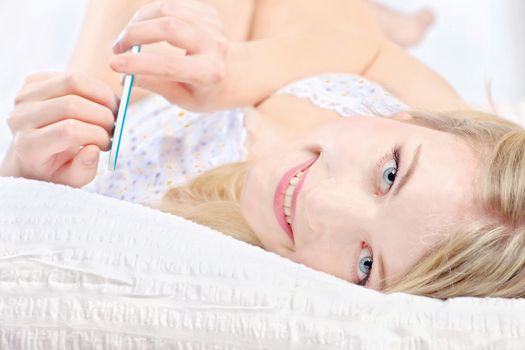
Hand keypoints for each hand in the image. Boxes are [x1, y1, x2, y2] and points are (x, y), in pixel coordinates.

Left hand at [2, 72, 116, 186]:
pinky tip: (101, 103)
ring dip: (104, 96)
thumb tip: (93, 149)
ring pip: (74, 82)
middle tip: (114, 128)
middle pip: (73, 105)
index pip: (69, 132)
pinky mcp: (32, 81)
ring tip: (113, 111)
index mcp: (28, 146)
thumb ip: (83, 170)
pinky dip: (96, 87)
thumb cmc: (57, 167)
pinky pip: (72, 75)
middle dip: (104, 116)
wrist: (37, 149)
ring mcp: (24, 96)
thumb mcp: (71, 180)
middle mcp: (20, 118)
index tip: (107, 144)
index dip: (98, 135)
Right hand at [110, 0, 233, 111]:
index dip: (138, 64)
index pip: (169, 66)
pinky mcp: (208, 13)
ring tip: (127, 38)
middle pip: (169, 28)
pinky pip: (172, 5)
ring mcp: (213, 26)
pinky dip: (151, 14)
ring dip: (139, 21)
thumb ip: (155, 85)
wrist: (236, 74)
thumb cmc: (205, 91)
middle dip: (135, 34)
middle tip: (116, 48)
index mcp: (209, 73)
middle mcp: (215, 46)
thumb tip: (123, 77)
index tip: (113, 64)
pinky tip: (145, 28)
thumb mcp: (183, 99)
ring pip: (167, 9)